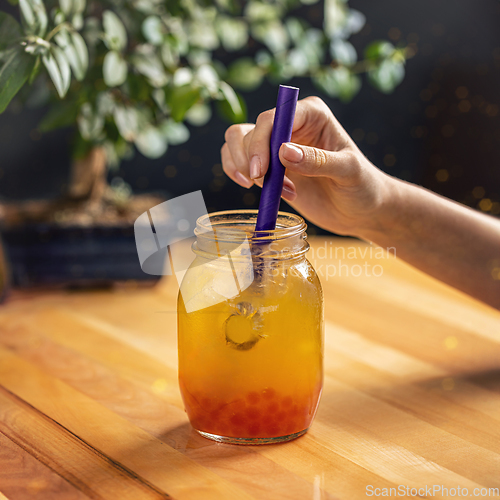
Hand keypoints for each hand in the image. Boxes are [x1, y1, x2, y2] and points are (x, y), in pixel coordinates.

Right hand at [221, 96, 395, 237]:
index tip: (260, 171)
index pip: (274, 118)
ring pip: (238, 141)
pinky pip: (236, 158)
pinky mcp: (268, 164)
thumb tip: (283, 151)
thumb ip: (318, 160)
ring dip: (246, 168)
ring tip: (273, 190)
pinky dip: (236, 172)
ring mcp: (277, 145)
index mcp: (312, 114)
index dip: (261, 142)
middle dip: (253, 160)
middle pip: (252, 131)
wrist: (359, 210)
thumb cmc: (361, 186)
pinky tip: (255, 189)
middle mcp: (291, 124)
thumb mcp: (348, 172)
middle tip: (268, 185)